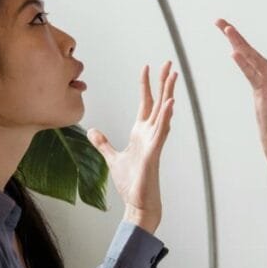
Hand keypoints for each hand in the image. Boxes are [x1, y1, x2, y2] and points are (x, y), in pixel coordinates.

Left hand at [87, 62, 176, 233]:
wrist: (138, 204)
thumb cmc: (131, 184)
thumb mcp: (112, 159)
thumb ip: (103, 144)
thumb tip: (93, 131)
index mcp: (141, 133)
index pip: (145, 103)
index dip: (146, 85)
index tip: (147, 68)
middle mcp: (150, 134)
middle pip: (158, 102)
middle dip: (163, 82)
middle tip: (169, 63)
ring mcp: (154, 142)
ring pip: (163, 112)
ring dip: (168, 94)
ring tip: (173, 76)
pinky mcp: (154, 153)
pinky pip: (161, 131)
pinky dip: (166, 117)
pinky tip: (169, 103)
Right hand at [216, 18, 266, 145]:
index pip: (253, 53)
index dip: (241, 40)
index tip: (227, 27)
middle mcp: (261, 75)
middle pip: (246, 52)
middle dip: (233, 36)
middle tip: (218, 21)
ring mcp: (259, 83)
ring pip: (248, 60)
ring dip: (238, 44)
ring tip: (226, 29)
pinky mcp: (260, 92)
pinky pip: (252, 75)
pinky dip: (244, 64)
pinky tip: (235, 54)